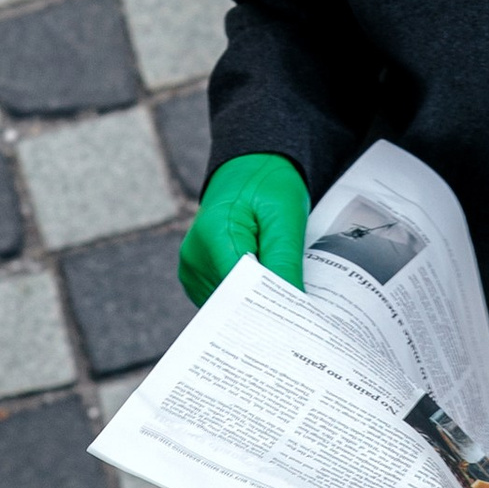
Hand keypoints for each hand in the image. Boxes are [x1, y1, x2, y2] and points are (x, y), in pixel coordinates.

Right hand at [178, 153, 310, 302]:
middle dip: (265, 307)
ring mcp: (192, 268)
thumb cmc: (266, 185)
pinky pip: (224, 299)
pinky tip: (263, 285)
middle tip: (296, 309)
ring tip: (279, 286)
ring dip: (256, 302)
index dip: (268, 307)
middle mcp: (194, 256)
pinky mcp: (196, 276)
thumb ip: (284, 263)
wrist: (247, 171)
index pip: (240, 289)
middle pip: (232, 300)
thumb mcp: (285, 218)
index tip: (295, 316)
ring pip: (229, 304)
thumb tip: (291, 308)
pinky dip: (246, 297)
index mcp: (213, 236)